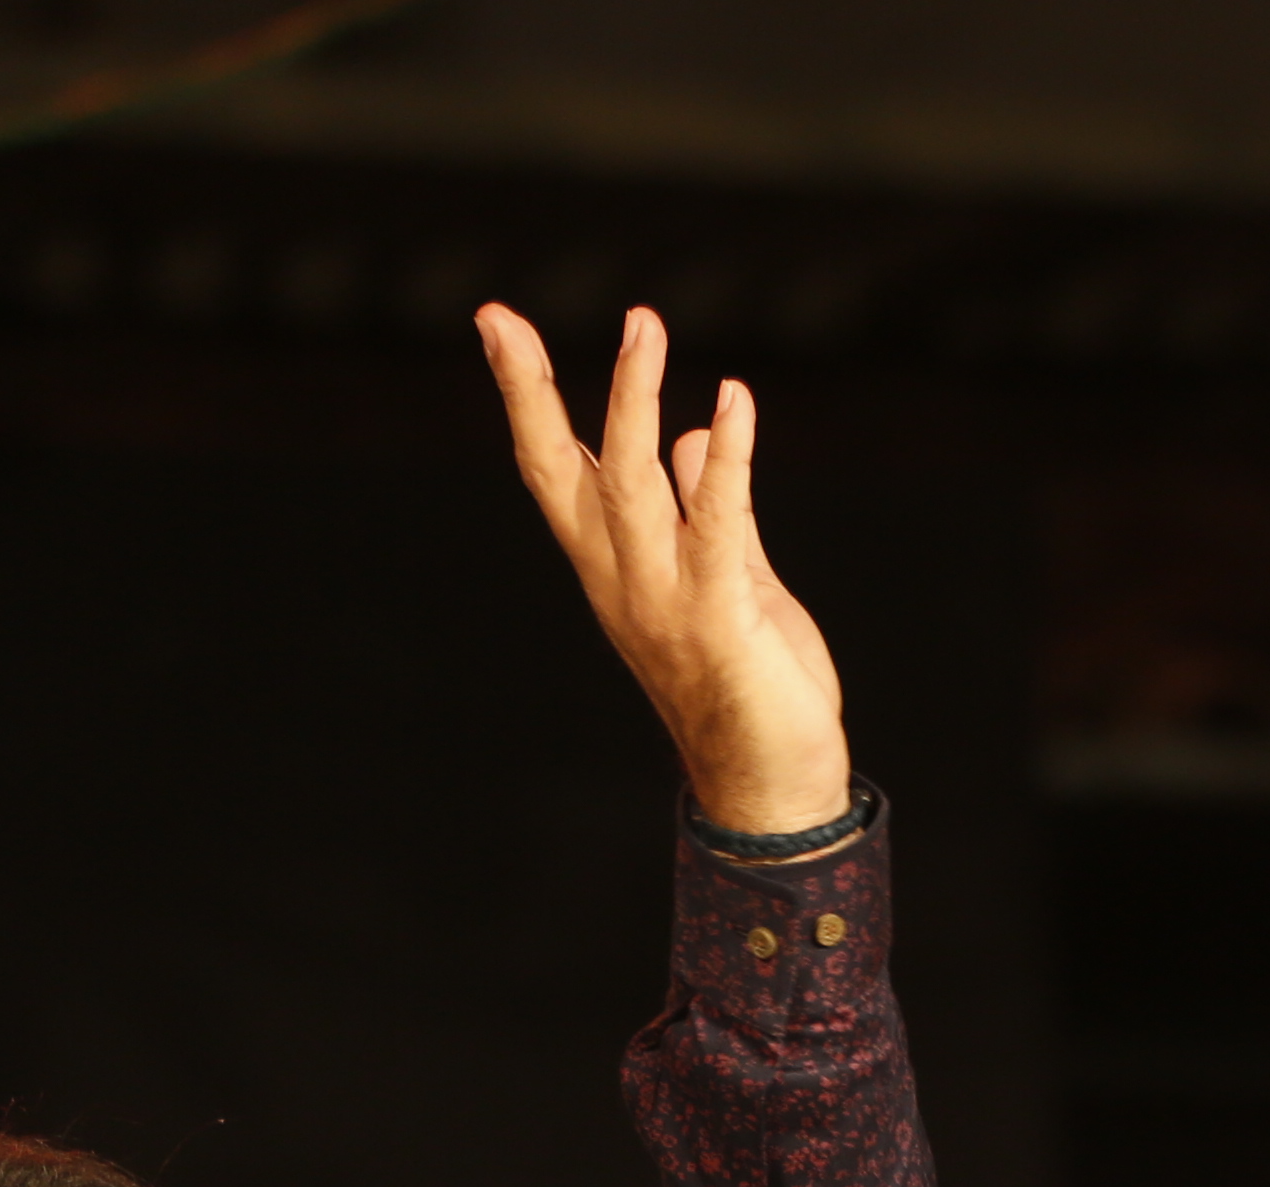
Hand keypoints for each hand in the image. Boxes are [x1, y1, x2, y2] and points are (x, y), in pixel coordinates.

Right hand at [479, 303, 853, 835]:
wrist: (773, 785)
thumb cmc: (751, 686)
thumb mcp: (729, 582)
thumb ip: (710, 512)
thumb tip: (695, 439)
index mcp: (614, 568)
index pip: (554, 469)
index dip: (526, 397)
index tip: (496, 323)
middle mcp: (622, 580)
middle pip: (565, 471)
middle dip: (533, 392)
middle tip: (502, 318)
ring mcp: (665, 600)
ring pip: (632, 485)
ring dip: (634, 401)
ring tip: (640, 326)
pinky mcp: (722, 617)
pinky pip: (720, 524)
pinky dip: (728, 459)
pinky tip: (735, 401)